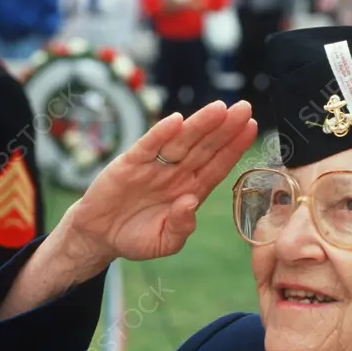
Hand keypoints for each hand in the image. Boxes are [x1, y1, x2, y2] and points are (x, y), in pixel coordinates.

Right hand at [60, 101, 256, 271]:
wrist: (99, 236)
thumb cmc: (135, 238)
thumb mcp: (164, 242)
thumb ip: (181, 227)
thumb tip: (191, 203)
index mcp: (190, 191)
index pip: (217, 165)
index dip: (234, 147)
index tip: (252, 128)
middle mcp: (176, 174)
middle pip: (204, 147)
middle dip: (224, 128)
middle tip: (244, 108)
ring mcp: (154, 166)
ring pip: (181, 142)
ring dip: (199, 124)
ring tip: (219, 108)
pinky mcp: (130, 163)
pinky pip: (148, 146)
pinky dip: (161, 133)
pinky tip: (176, 120)